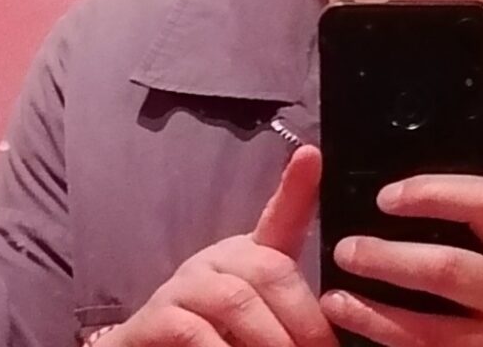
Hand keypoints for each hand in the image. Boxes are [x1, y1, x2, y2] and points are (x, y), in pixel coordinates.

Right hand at [108, 146, 337, 346]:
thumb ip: (294, 306)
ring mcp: (181, 288)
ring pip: (236, 300)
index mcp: (246, 256)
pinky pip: (192, 330)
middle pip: (269, 268)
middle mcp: (215, 261)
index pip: (278, 216)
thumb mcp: (261, 319)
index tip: (311, 154)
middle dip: (303, 316)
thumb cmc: (215, 342)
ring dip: (270, 338)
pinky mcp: (151, 321)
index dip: (296, 188)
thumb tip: (331, 286)